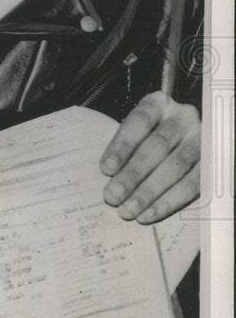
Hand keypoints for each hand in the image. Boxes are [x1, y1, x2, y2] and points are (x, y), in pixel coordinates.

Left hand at [100, 91, 199, 222]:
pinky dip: (168, 202)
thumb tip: (108, 177)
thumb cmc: (147, 136)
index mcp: (158, 104)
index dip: (122, 146)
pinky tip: (149, 213)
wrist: (183, 138)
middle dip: (132, 175)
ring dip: (149, 192)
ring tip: (128, 210)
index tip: (106, 168)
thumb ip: (123, 148)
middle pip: (157, 146)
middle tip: (113, 196)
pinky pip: (192, 186)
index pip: (139, 122)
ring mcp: (201, 140)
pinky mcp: (211, 163)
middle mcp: (183, 118)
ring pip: (175, 167)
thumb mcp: (135, 132)